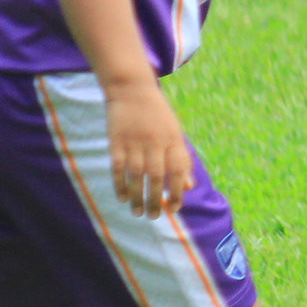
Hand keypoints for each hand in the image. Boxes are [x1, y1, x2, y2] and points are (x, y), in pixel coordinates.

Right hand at [105, 82, 191, 218]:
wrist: (132, 90)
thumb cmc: (158, 115)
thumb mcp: (176, 133)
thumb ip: (181, 159)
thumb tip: (188, 187)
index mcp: (174, 140)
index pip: (179, 171)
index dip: (177, 191)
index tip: (174, 208)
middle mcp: (156, 142)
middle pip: (157, 176)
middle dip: (156, 199)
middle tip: (154, 216)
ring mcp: (135, 142)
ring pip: (137, 175)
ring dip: (137, 196)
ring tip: (137, 212)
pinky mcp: (117, 141)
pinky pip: (118, 167)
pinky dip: (120, 184)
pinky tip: (122, 198)